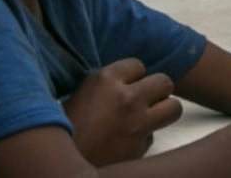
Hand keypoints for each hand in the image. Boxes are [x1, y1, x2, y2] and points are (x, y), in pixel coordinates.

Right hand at [62, 58, 183, 166]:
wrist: (56, 165)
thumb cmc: (63, 129)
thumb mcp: (79, 94)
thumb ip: (105, 85)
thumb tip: (125, 81)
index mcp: (105, 80)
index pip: (138, 65)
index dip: (133, 76)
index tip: (125, 85)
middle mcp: (126, 98)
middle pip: (164, 82)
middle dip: (156, 90)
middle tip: (145, 100)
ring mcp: (137, 123)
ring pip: (173, 107)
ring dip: (163, 111)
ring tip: (148, 117)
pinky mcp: (140, 147)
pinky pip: (153, 136)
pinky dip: (143, 138)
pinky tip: (127, 141)